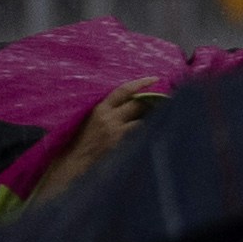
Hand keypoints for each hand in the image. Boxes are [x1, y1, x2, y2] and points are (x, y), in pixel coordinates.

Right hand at [23, 81, 166, 205]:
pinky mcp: (124, 146)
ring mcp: (118, 133)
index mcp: (101, 109)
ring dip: (155, 119)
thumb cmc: (86, 141)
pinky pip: (143, 136)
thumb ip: (112, 112)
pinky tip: (158, 135)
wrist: (77, 163)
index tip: (154, 79)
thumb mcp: (94, 120)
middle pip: (138, 104)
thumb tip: (136, 104)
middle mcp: (110, 119)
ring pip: (145, 121)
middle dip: (153, 103)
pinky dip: (151, 134)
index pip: (123, 91)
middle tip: (165, 103)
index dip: (140, 83)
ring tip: (164, 119)